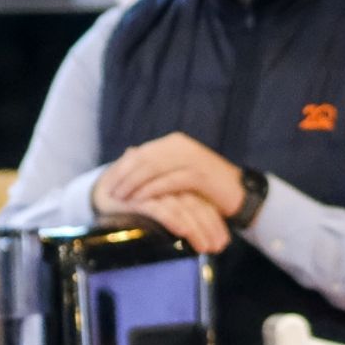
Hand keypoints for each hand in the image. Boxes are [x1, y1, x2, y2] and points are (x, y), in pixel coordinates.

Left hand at [97, 132, 243, 217]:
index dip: (121, 168)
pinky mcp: (200, 174)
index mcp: (174, 143)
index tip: (105, 184)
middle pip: (143, 159)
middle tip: (108, 193)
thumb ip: (157, 166)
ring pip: (153, 168)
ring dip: (133, 184)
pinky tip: (140, 201)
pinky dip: (152, 191)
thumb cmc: (206, 187)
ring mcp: (191, 158)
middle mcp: (181, 146)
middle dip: (123, 176)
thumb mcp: (178, 172)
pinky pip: (169, 181)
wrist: (240, 193)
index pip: (140, 153)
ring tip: (119, 198)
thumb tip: (128, 156)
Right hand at [115, 191, 231, 254]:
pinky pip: (160, 209)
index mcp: (179, 181)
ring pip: (183, 208)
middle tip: (218, 248)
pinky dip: (173, 220)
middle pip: (197, 205)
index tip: (223, 242)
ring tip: (206, 248)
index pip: (204, 201)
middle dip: (210, 228)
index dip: (215, 222)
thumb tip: (208, 236)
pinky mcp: (138, 197)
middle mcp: (170, 182)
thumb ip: (185, 212)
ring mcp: (154, 188)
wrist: (105, 191)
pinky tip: (183, 233)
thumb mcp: (165, 205)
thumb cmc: (139, 202)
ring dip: (196, 229)